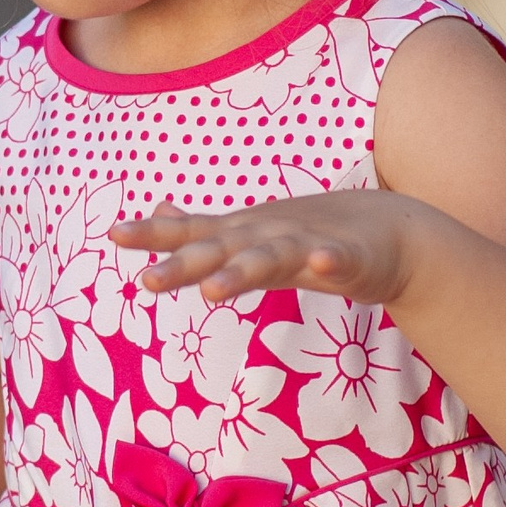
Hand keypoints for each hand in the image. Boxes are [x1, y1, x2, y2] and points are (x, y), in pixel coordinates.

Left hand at [110, 196, 430, 307]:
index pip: (190, 234)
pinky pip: (336, 262)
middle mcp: (266, 236)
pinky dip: (329, 263)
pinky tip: (321, 266)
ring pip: (270, 259)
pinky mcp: (349, 259)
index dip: (154, 236)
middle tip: (147, 283)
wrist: (390, 231)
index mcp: (242, 235)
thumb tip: (159, 215)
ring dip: (242, 272)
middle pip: (219, 250)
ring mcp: (307, 245)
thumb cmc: (311, 234)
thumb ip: (202, 232)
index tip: (115, 235)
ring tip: (214, 291)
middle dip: (183, 265)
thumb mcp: (250, 233)